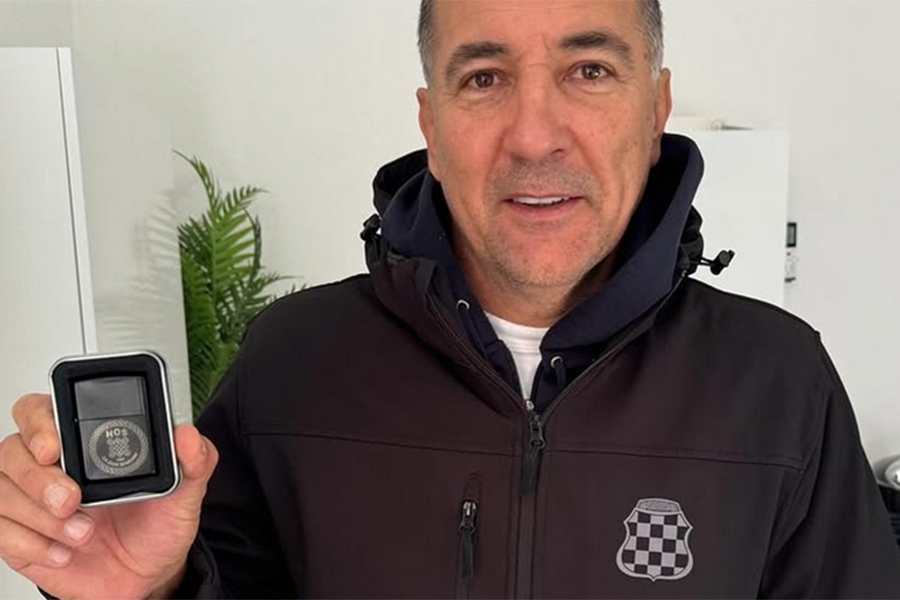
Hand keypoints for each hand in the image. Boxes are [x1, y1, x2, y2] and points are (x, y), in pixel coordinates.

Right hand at [0, 393, 218, 599]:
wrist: (148, 574)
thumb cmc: (157, 524)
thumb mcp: (185, 492)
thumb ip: (195, 459)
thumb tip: (188, 435)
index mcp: (84, 439)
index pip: (40, 409)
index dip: (39, 422)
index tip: (55, 446)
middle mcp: (50, 464)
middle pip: (12, 450)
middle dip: (38, 478)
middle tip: (71, 499)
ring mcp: (29, 499)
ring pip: (2, 490)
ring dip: (39, 516)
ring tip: (82, 532)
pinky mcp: (18, 534)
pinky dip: (31, 543)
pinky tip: (63, 551)